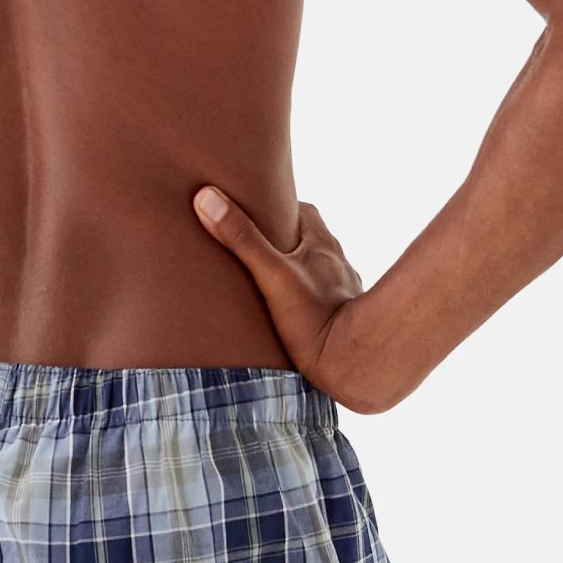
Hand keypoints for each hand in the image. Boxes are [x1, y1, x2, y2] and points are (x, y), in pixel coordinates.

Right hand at [193, 186, 363, 392]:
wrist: (354, 365)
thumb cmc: (315, 318)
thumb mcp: (271, 275)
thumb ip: (242, 239)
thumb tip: (208, 198)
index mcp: (322, 244)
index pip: (302, 210)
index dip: (278, 208)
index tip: (254, 212)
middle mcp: (337, 262)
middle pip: (309, 238)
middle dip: (284, 239)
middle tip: (255, 246)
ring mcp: (343, 289)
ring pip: (318, 268)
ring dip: (297, 269)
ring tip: (270, 280)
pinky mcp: (345, 316)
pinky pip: (325, 297)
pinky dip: (309, 296)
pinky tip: (294, 311)